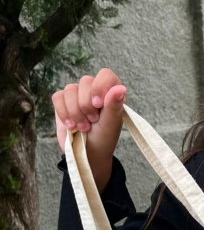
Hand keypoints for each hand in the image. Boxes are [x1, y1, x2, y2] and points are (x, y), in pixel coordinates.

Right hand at [52, 68, 126, 192]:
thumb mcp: (111, 124)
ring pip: (70, 89)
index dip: (100, 87)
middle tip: (93, 122)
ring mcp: (77, 95)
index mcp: (111, 93)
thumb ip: (114, 105)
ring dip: (76, 112)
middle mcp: (94, 90)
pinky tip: (71, 126)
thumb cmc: (104, 139)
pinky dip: (64, 113)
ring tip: (83, 127)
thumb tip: (121, 88)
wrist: (88, 154)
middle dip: (87, 105)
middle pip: (85, 82)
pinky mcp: (63, 102)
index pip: (106, 75)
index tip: (98, 104)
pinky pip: (58, 97)